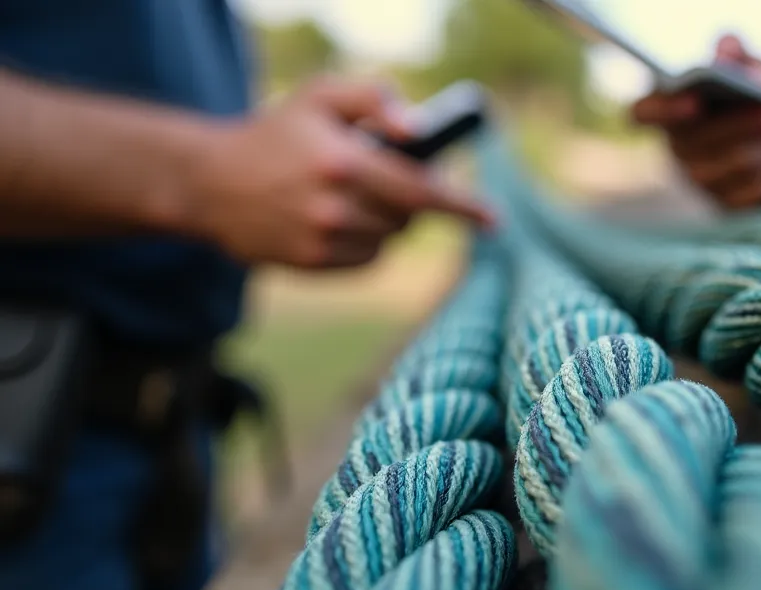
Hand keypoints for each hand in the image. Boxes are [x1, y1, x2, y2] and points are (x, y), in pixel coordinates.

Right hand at [185, 76, 492, 268]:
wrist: (210, 182)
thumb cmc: (276, 133)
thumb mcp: (321, 96)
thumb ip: (374, 96)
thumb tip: (417, 129)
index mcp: (343, 162)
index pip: (421, 190)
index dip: (463, 206)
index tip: (494, 220)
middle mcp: (334, 207)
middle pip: (409, 217)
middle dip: (411, 198)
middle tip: (387, 177)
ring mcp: (322, 241)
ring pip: (389, 239)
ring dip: (385, 220)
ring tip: (350, 196)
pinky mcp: (313, 266)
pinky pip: (366, 258)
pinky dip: (365, 240)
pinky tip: (334, 219)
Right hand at [631, 35, 760, 209]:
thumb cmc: (758, 97)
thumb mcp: (752, 68)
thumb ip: (738, 55)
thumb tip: (726, 48)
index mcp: (670, 110)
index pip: (642, 113)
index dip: (661, 110)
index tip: (692, 102)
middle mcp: (677, 147)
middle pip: (692, 141)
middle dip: (731, 124)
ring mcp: (698, 178)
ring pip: (719, 167)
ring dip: (751, 145)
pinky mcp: (723, 202)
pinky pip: (740, 192)